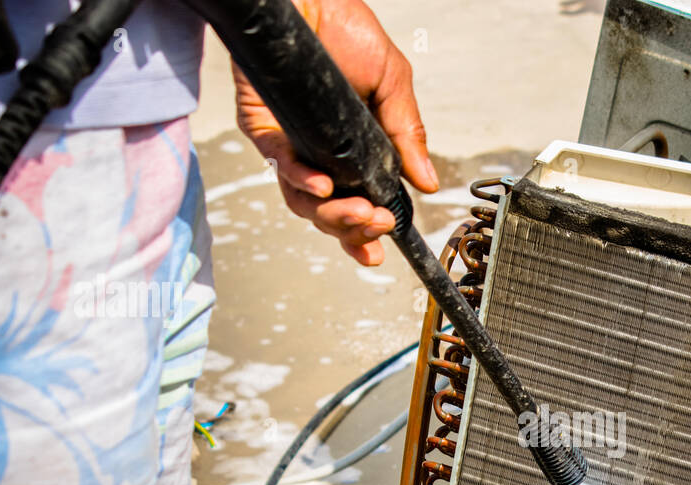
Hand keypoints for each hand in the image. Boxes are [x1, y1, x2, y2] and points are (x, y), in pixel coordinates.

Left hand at [234, 0, 437, 265]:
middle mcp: (320, 154)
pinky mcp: (262, 126)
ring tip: (360, 212)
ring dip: (333, 215)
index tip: (381, 248)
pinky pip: (278, 164)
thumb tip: (427, 182)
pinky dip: (301, 180)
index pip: (358, 204)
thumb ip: (407, 134)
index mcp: (352, 152)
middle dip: (354, 229)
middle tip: (377, 223)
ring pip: (304, 201)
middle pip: (330, 214)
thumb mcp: (392, 84)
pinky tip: (323, 186)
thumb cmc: (346, 29)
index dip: (366, 233)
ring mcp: (290, 144)